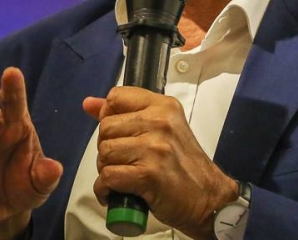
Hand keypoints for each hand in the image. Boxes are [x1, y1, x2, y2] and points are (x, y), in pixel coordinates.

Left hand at [83, 87, 237, 239]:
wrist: (208, 198)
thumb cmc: (182, 165)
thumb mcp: (160, 129)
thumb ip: (124, 114)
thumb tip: (89, 103)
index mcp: (162, 106)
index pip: (116, 97)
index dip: (109, 117)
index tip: (119, 134)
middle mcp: (159, 122)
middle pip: (106, 128)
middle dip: (107, 148)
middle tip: (122, 162)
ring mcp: (154, 147)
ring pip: (105, 153)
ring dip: (106, 170)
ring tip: (122, 177)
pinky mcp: (149, 174)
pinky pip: (108, 177)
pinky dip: (106, 190)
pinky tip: (116, 193)